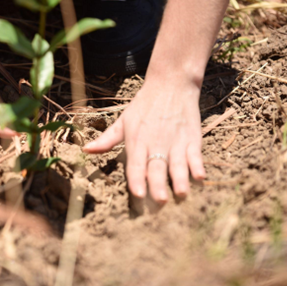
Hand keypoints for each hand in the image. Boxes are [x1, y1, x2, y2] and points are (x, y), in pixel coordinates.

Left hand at [83, 76, 205, 202]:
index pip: (136, 164)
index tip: (137, 194)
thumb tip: (86, 150)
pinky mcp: (192, 137)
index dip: (136, 179)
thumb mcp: (123, 120)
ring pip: (178, 163)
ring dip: (180, 179)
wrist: (172, 83)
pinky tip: (200, 177)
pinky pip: (196, 154)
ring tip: (182, 193)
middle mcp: (156, 143)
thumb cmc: (144, 104)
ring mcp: (176, 141)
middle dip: (158, 185)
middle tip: (160, 201)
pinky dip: (198, 165)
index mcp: (137, 140)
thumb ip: (107, 139)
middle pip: (157, 167)